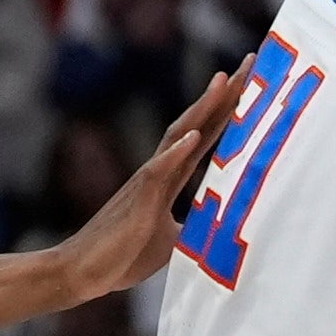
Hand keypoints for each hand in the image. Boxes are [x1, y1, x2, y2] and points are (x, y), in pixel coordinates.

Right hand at [48, 68, 246, 300]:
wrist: (83, 272)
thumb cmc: (123, 256)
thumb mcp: (171, 242)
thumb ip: (192, 227)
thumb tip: (217, 230)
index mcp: (170, 178)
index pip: (206, 136)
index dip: (228, 110)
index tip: (251, 83)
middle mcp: (160, 170)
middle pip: (197, 124)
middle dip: (224, 95)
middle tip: (251, 63)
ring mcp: (146, 182)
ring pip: (177, 137)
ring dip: (201, 109)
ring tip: (223, 82)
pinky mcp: (137, 201)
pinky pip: (157, 172)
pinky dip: (176, 153)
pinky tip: (194, 136)